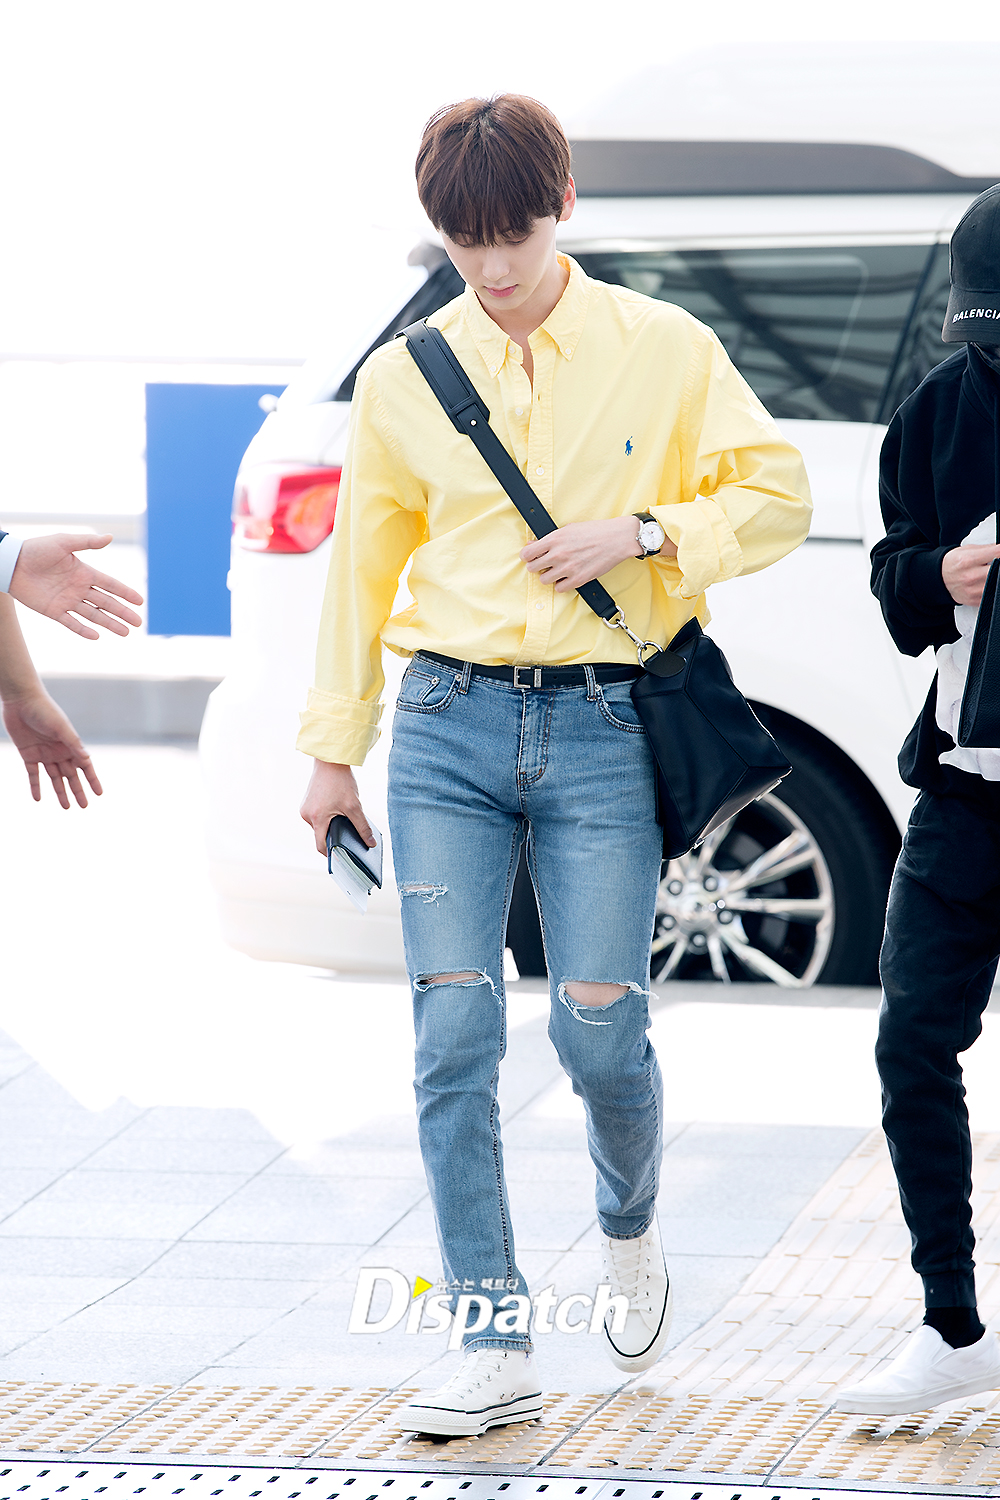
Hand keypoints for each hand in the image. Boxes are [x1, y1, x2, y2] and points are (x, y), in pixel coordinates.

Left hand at [1, 691, 101, 806]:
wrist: (21, 700)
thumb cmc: (44, 710)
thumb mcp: (61, 727)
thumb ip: (73, 743)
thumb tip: (87, 760)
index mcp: (70, 745)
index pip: (85, 766)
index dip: (92, 780)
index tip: (99, 794)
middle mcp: (59, 751)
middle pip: (71, 776)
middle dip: (78, 791)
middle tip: (84, 806)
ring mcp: (44, 754)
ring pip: (54, 778)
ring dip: (60, 792)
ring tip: (66, 807)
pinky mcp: (28, 754)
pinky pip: (33, 774)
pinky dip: (35, 786)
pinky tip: (38, 799)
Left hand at [9, 534, 143, 637]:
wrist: (12, 563)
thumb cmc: (37, 549)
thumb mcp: (63, 542)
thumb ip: (87, 542)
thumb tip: (110, 537)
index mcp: (84, 572)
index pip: (110, 585)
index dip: (125, 593)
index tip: (140, 601)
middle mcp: (79, 588)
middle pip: (106, 603)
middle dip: (123, 613)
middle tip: (138, 622)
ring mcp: (67, 601)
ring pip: (93, 615)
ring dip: (110, 624)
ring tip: (125, 633)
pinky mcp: (54, 611)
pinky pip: (72, 623)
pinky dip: (84, 630)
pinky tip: (97, 636)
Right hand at [300, 759, 374, 854]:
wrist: (330, 760)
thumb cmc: (340, 782)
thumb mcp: (355, 806)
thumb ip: (363, 827)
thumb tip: (370, 843)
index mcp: (316, 819)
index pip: (321, 845)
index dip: (332, 854)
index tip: (342, 859)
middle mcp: (307, 815)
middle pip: (321, 835)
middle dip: (335, 836)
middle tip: (350, 836)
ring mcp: (306, 808)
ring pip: (320, 824)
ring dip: (332, 824)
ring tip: (345, 817)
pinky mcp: (308, 801)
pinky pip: (318, 815)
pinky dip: (328, 816)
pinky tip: (339, 808)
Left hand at [520, 516, 675, 591]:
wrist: (616, 539)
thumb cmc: (595, 531)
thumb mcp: (568, 529)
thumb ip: (548, 539)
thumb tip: (531, 545)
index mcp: (554, 539)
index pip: (527, 554)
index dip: (527, 556)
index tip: (532, 557)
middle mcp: (558, 554)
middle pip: (533, 568)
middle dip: (538, 566)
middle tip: (545, 564)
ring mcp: (568, 568)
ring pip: (544, 580)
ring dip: (549, 576)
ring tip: (558, 570)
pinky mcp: (578, 579)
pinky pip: (559, 589)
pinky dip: (562, 584)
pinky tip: (567, 577)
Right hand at [942, 544, 999, 605]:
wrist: (940, 579)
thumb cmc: (955, 563)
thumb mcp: (967, 550)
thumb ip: (987, 548)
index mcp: (969, 560)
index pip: (997, 553)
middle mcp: (971, 576)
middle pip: (999, 570)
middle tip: (997, 564)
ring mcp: (973, 590)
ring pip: (997, 583)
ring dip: (997, 577)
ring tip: (992, 573)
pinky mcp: (975, 600)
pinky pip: (992, 594)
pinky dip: (993, 588)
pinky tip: (988, 583)